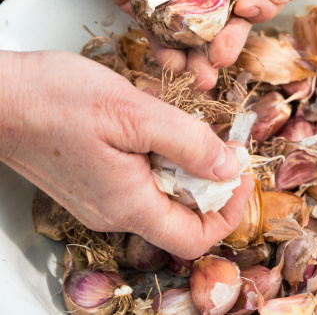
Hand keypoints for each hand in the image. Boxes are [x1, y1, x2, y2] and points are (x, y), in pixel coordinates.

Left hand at [0, 0, 292, 89]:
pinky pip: (163, 36)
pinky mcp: (146, 4)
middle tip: (220, 57)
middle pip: (231, 20)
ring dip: (201, 59)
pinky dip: (169, 53)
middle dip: (229, 42)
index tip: (242, 10)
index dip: (257, 7)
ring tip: (199, 78)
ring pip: (198, 34)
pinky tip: (171, 64)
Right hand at [0, 50, 252, 258]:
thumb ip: (187, 143)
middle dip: (212, 183)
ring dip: (186, 167)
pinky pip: (141, 181)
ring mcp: (101, 199)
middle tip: (222, 142)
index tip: (243, 174)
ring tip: (189, 128)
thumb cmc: (53, 99)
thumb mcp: (134, 112)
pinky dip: (161, 159)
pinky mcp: (93, 182)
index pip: (195, 238)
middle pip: (183, 217)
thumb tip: (230, 167)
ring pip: (163, 196)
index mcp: (128, 204)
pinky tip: (157, 127)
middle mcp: (115, 212)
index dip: (230, 212)